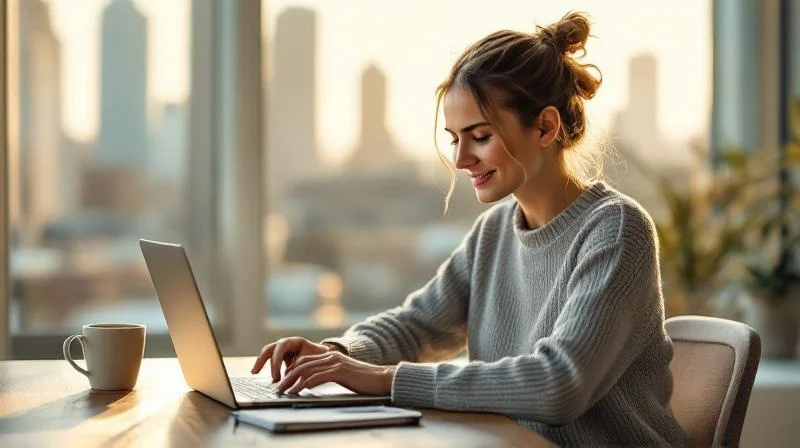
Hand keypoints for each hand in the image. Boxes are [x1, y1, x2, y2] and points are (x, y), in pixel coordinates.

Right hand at [250, 337, 333, 380]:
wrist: (325, 355)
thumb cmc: (319, 357)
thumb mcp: (311, 362)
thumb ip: (299, 369)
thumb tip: (287, 381)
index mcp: (294, 341)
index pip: (279, 348)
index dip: (275, 362)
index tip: (276, 377)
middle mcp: (286, 344)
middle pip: (269, 349)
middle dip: (261, 360)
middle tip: (254, 372)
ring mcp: (282, 349)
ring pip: (268, 354)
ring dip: (261, 363)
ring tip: (255, 373)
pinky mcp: (282, 357)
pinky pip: (272, 361)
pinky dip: (270, 369)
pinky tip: (271, 379)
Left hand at [275, 351, 395, 396]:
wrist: (381, 378)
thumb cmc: (364, 380)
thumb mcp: (344, 375)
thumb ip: (330, 374)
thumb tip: (313, 383)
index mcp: (331, 356)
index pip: (305, 361)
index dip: (292, 370)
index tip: (283, 382)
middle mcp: (331, 356)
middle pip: (302, 365)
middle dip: (287, 376)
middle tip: (277, 388)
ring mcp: (335, 363)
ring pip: (306, 371)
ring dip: (291, 382)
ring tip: (283, 391)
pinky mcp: (339, 371)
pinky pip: (316, 377)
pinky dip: (304, 385)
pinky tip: (297, 391)